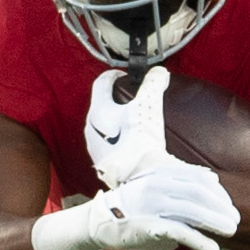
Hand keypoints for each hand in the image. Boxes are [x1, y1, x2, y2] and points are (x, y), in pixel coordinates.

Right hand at [31, 163, 238, 249]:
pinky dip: (201, 242)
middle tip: (236, 219)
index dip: (218, 192)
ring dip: (216, 222)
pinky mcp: (150, 226)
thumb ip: (177, 182)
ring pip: (194, 212)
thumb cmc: (128, 206)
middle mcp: (158, 185)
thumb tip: (209, 179)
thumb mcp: (152, 186)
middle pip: (199, 193)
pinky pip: (182, 233)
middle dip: (221, 207)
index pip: (198, 178)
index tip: (229, 204)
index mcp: (160, 173)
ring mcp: (153, 205)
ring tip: (232, 232)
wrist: (96, 222)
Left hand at [84, 68, 175, 186]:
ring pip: (103, 126)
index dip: (114, 75)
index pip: (101, 83)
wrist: (138, 177)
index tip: (124, 76)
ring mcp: (94, 147)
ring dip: (116, 121)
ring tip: (133, 121)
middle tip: (133, 98)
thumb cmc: (140, 140)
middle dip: (116, 99)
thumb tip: (159, 72)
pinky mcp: (102, 163)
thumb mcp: (149, 106)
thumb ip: (153, 84)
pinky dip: (118, 139)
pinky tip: (131, 143)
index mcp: (98, 110)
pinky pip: (107, 145)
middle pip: (101, 105)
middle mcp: (90, 128)